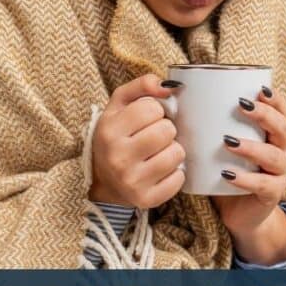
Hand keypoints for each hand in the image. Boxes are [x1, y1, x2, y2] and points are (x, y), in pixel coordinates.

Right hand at [89, 73, 184, 208]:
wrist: (106, 181)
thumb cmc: (117, 137)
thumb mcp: (119, 105)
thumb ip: (142, 85)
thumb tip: (170, 86)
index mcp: (109, 130)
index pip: (152, 108)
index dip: (155, 111)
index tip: (147, 119)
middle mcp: (117, 157)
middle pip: (167, 130)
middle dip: (166, 130)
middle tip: (154, 137)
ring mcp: (132, 181)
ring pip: (177, 153)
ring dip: (173, 150)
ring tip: (158, 153)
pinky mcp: (146, 199)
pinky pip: (179, 178)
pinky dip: (176, 173)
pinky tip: (162, 171)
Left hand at [211, 86, 285, 263]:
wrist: (237, 214)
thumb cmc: (225, 173)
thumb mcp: (220, 147)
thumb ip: (208, 127)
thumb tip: (175, 99)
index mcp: (271, 135)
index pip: (281, 111)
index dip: (274, 99)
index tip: (259, 88)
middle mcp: (280, 151)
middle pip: (282, 128)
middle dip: (265, 115)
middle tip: (242, 105)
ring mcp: (279, 174)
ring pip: (274, 156)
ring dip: (252, 147)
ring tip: (229, 141)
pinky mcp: (272, 194)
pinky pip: (263, 185)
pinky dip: (246, 179)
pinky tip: (228, 175)